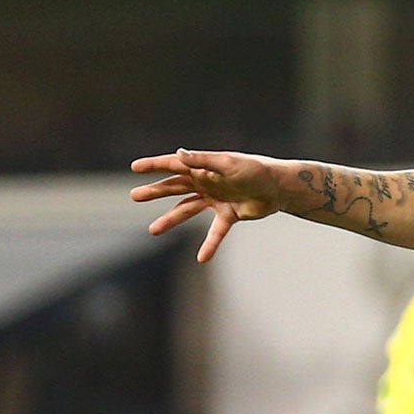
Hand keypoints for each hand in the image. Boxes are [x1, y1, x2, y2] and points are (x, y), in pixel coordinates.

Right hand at [130, 149, 287, 262]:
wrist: (279, 187)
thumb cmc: (254, 170)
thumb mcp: (228, 163)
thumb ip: (203, 161)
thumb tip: (179, 154)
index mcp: (204, 168)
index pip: (174, 165)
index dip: (154, 165)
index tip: (135, 167)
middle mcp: (206, 183)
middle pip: (175, 188)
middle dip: (155, 191)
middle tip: (135, 196)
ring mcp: (215, 200)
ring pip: (188, 210)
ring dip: (171, 220)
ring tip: (153, 231)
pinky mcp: (228, 215)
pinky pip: (216, 232)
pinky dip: (209, 245)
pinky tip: (201, 258)